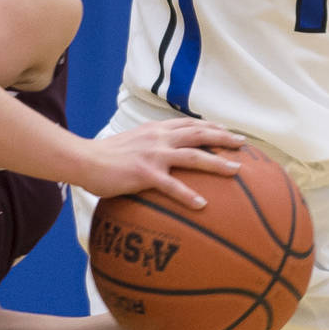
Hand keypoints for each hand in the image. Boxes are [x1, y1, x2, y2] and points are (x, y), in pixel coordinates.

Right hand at [79, 118, 243, 208]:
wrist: (85, 159)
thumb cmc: (106, 155)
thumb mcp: (133, 141)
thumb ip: (150, 143)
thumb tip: (164, 153)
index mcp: (156, 130)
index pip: (189, 124)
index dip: (211, 126)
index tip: (227, 131)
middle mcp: (158, 138)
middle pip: (198, 134)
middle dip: (223, 138)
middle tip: (243, 144)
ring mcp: (153, 155)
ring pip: (193, 156)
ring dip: (217, 163)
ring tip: (236, 170)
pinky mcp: (145, 174)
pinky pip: (172, 186)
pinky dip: (189, 195)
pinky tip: (202, 205)